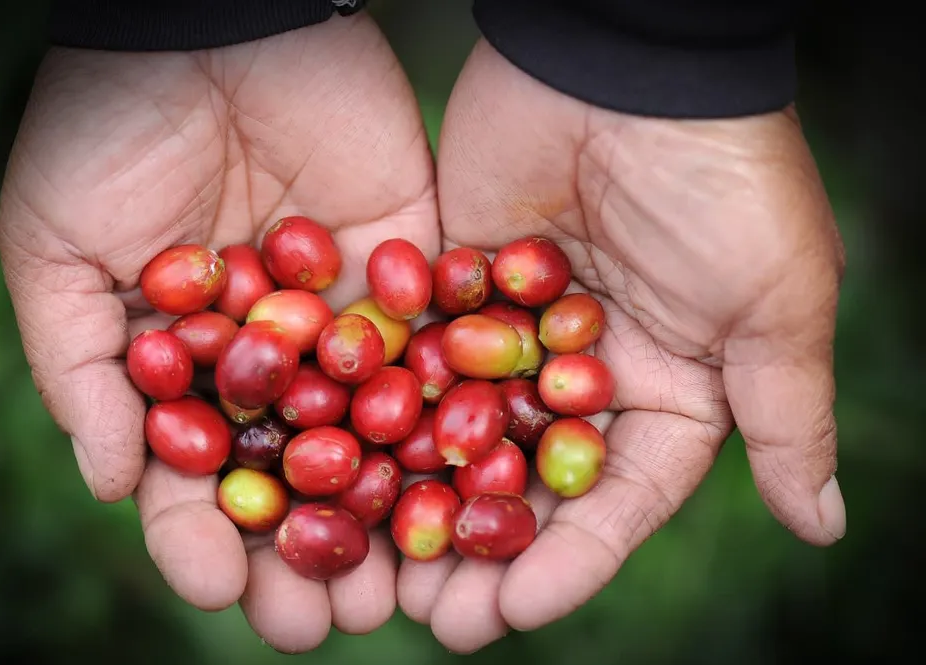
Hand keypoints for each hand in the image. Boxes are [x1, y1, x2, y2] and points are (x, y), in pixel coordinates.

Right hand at [0, 14, 436, 652]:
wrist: (213, 28)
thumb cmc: (108, 130)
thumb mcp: (58, 248)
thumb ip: (81, 367)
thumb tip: (115, 484)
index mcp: (187, 363)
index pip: (195, 474)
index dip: (204, 537)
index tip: (226, 592)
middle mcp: (272, 357)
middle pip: (292, 475)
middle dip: (303, 548)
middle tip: (319, 622)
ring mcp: (343, 322)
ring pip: (372, 437)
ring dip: (385, 514)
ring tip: (400, 590)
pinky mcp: (410, 275)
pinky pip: (433, 354)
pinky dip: (449, 416)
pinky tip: (461, 479)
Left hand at [397, 40, 846, 652]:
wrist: (623, 64)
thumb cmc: (721, 182)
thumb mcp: (774, 303)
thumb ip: (786, 416)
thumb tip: (826, 526)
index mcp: (667, 392)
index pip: (616, 501)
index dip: (567, 561)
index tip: (509, 612)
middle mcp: (587, 375)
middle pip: (527, 484)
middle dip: (482, 547)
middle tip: (430, 615)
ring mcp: (514, 334)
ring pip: (461, 435)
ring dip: (420, 498)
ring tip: (373, 563)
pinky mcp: (454, 288)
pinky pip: (416, 361)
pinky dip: (380, 411)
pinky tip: (336, 462)